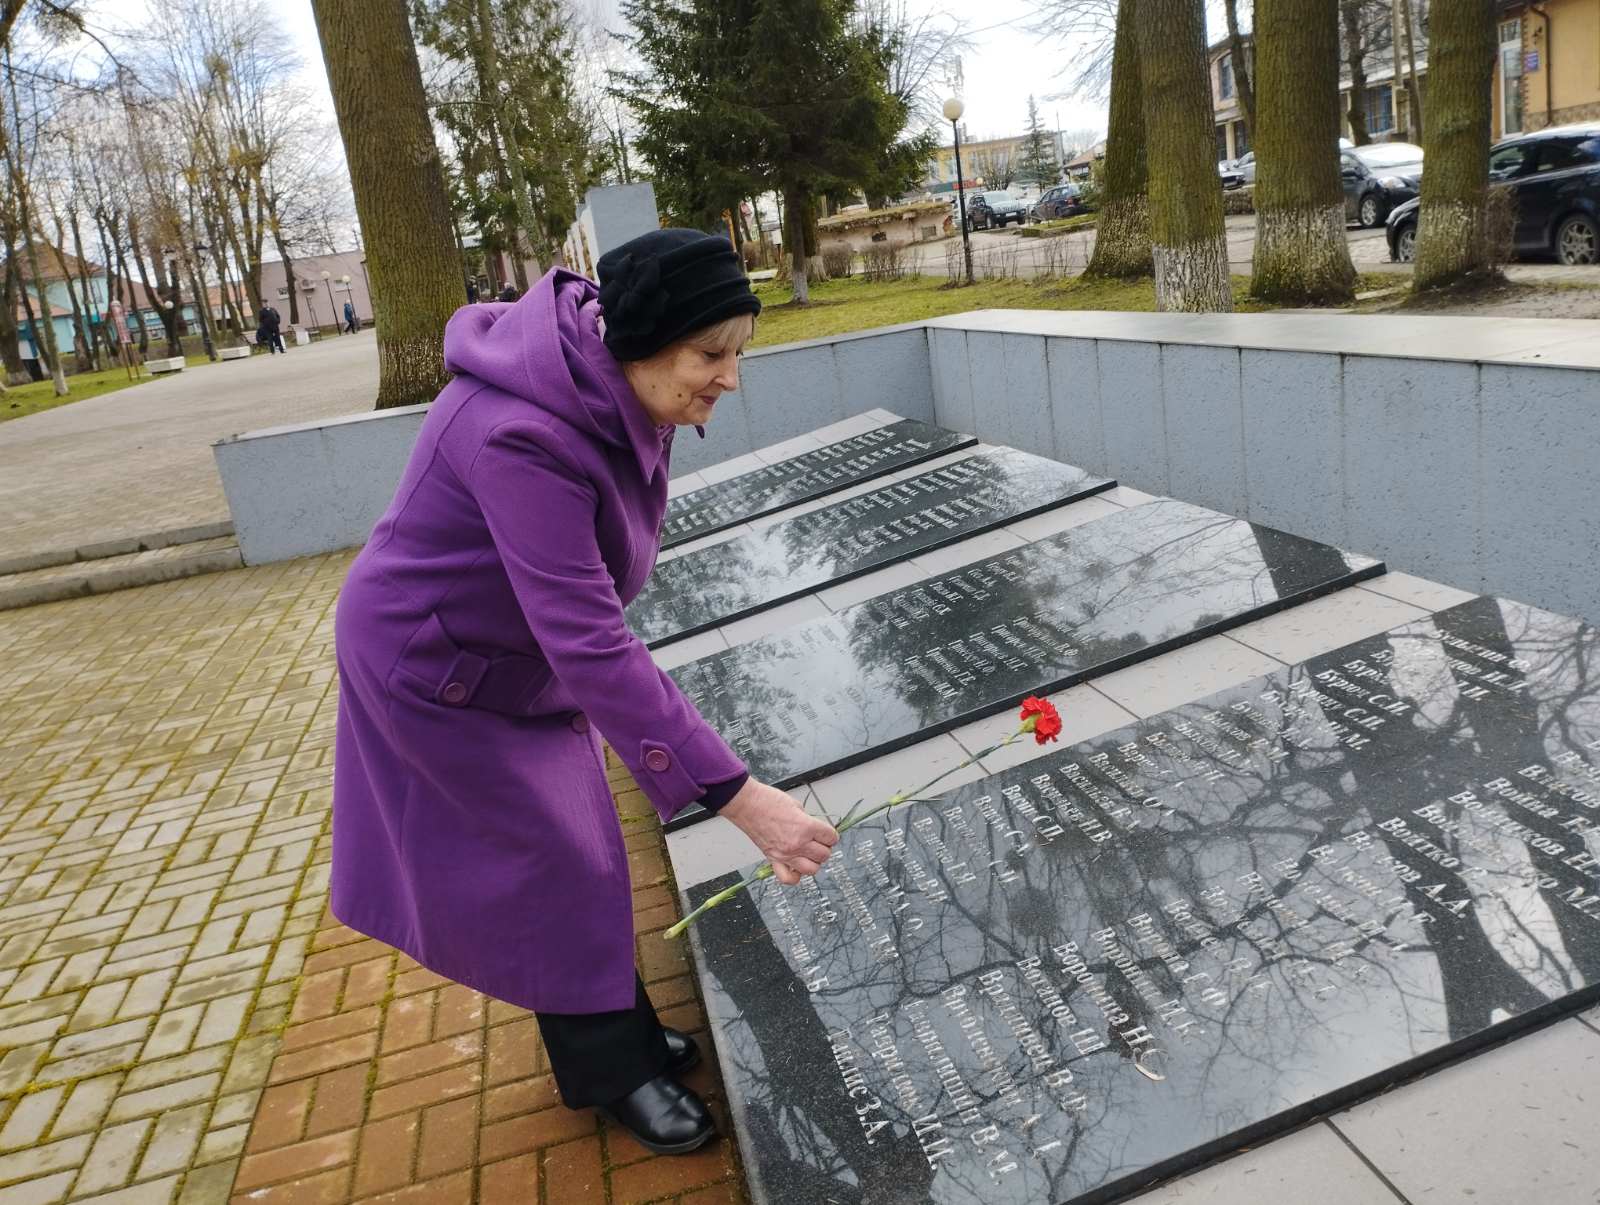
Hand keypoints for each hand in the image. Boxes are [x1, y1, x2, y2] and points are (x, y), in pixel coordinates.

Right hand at [719, 778, 838, 885]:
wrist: (747, 805)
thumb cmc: (768, 801)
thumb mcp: (797, 805)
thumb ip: (809, 821)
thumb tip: (816, 830)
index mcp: (806, 827)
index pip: (831, 837)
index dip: (831, 835)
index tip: (828, 834)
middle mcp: (797, 843)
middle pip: (824, 855)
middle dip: (824, 847)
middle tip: (819, 842)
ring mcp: (785, 854)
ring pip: (812, 869)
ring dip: (813, 862)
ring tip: (809, 853)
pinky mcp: (773, 859)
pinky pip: (789, 879)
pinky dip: (795, 875)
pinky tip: (796, 866)